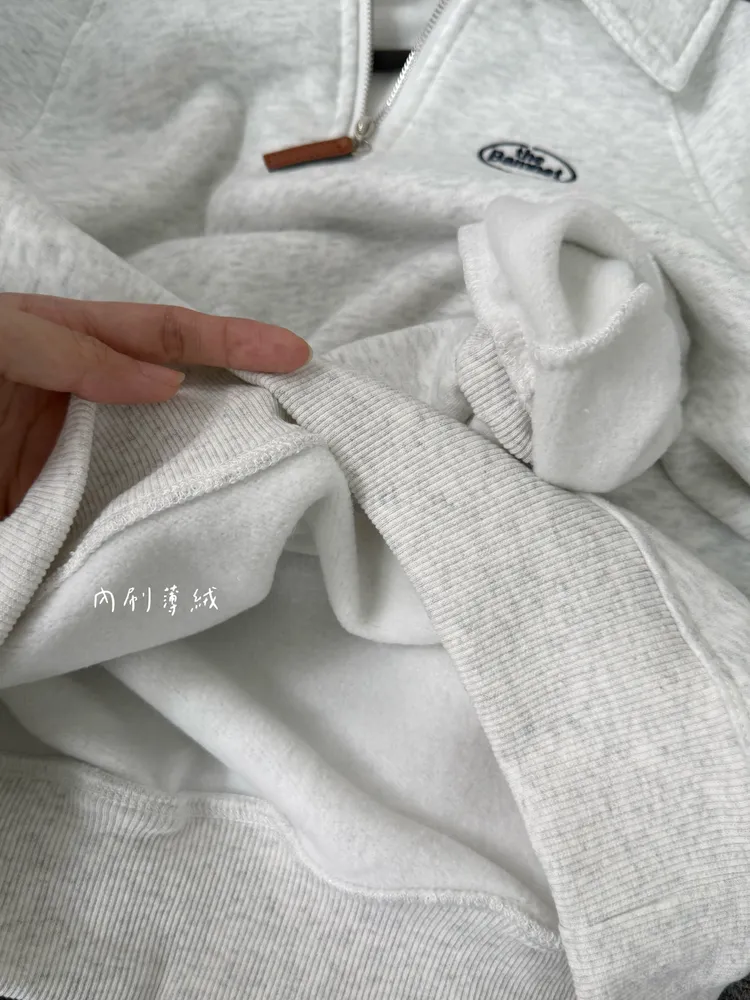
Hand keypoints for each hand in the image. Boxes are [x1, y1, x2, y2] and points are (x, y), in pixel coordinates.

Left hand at [0, 293, 310, 518]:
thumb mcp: (4, 340)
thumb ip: (75, 354)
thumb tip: (168, 383)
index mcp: (78, 339)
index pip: (170, 335)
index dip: (234, 341)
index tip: (295, 353)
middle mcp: (94, 391)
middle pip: (184, 389)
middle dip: (245, 395)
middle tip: (309, 412)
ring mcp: (84, 448)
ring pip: (165, 450)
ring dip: (213, 457)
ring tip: (276, 469)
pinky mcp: (68, 501)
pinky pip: (128, 504)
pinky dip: (167, 512)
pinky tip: (203, 518)